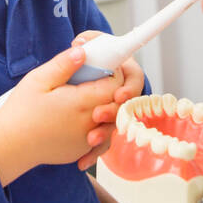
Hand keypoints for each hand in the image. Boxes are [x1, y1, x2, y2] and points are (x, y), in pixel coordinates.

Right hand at [0, 45, 122, 185]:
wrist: (9, 144)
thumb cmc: (21, 110)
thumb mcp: (39, 79)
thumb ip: (64, 64)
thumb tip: (83, 51)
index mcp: (80, 103)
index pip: (114, 85)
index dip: (112, 73)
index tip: (100, 67)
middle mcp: (88, 124)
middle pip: (115, 103)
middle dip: (111, 90)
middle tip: (93, 81)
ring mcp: (85, 140)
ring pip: (110, 122)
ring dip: (105, 109)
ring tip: (86, 99)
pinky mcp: (80, 151)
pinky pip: (99, 137)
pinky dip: (95, 126)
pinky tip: (80, 118)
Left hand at [70, 30, 143, 170]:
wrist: (68, 83)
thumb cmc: (84, 60)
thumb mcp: (84, 48)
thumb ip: (86, 42)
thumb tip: (80, 44)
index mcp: (123, 72)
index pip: (134, 79)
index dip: (129, 88)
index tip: (118, 95)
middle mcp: (122, 94)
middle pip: (127, 106)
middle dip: (114, 113)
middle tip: (98, 115)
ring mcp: (114, 113)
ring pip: (116, 127)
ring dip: (106, 135)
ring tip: (91, 140)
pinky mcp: (103, 128)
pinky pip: (103, 142)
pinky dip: (94, 152)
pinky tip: (83, 160)